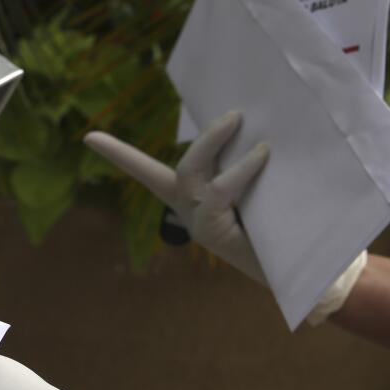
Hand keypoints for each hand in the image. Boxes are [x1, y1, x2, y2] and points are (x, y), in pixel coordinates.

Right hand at [84, 111, 269, 280]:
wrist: (301, 274)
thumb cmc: (282, 229)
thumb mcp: (258, 192)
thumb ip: (249, 168)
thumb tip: (256, 130)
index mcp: (190, 201)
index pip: (147, 173)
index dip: (118, 155)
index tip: (88, 137)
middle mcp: (188, 212)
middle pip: (180, 168)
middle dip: (203, 138)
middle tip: (234, 114)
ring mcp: (198, 224)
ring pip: (192, 174)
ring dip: (213, 143)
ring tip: (241, 122)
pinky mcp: (211, 233)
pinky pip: (218, 191)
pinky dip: (240, 170)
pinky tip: (263, 155)